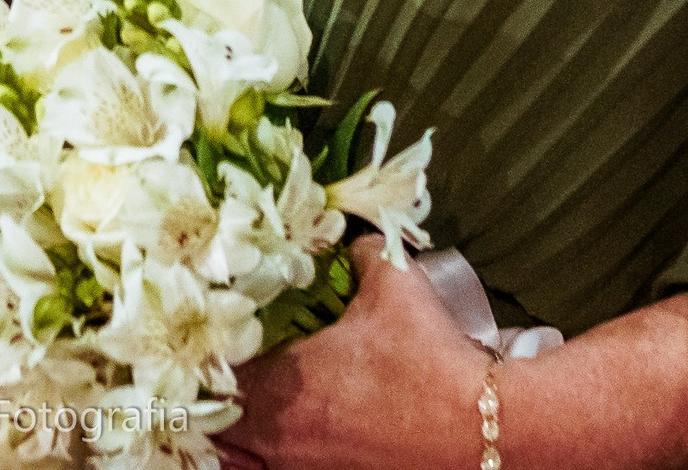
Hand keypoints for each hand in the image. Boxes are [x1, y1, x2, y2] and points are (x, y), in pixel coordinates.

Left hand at [221, 237, 491, 469]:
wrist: (487, 429)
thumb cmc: (431, 356)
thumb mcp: (395, 284)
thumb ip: (361, 253)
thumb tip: (350, 239)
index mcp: (282, 385)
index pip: (209, 377)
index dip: (201, 359)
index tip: (203, 342)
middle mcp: (282, 439)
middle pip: (218, 428)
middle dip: (212, 402)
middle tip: (216, 377)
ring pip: (243, 463)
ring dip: (238, 439)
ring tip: (241, 416)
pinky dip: (270, 460)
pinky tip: (288, 441)